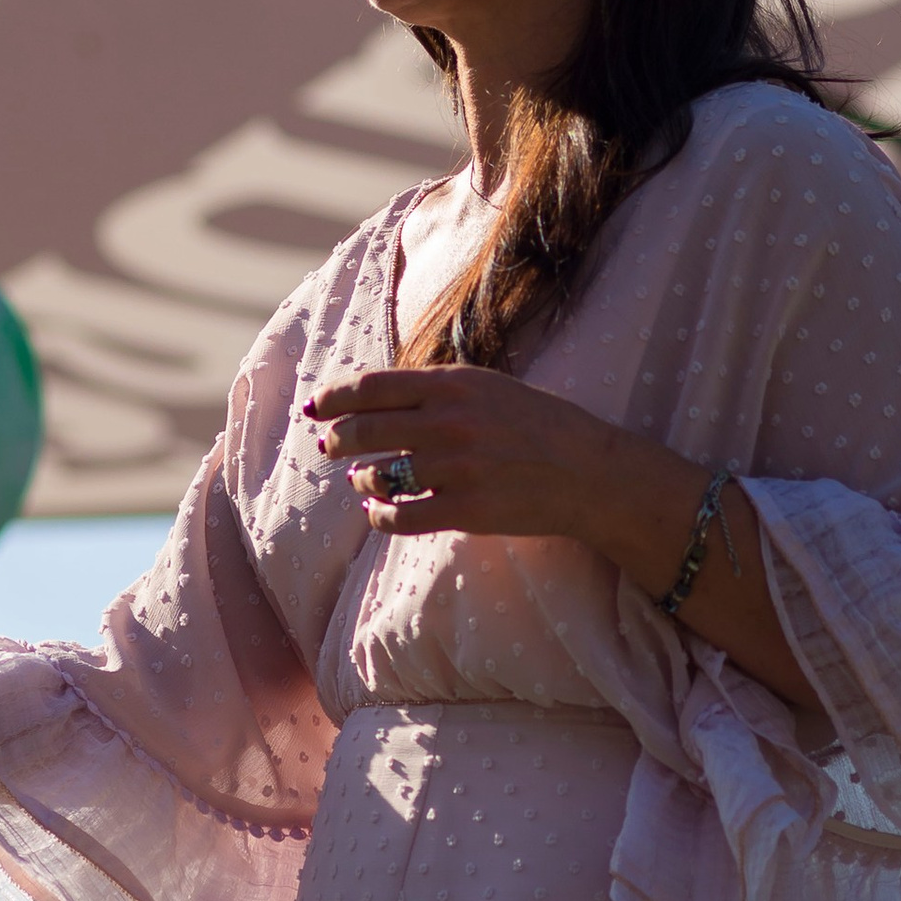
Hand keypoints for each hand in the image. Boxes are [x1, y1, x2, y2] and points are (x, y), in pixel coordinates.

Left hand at [304, 365, 641, 543]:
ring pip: (378, 475)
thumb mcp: (486, 387)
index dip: (334, 398)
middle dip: (337, 440)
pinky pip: (399, 516)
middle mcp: (450, 422)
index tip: (315, 407)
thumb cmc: (533, 425)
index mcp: (453, 384)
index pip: (372, 386)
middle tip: (327, 446)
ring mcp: (457, 467)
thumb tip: (370, 399)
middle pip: (365, 430)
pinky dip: (380, 514)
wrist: (585, 470)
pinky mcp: (465, 509)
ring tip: (362, 479)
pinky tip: (380, 511)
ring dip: (361, 479)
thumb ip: (433, 390)